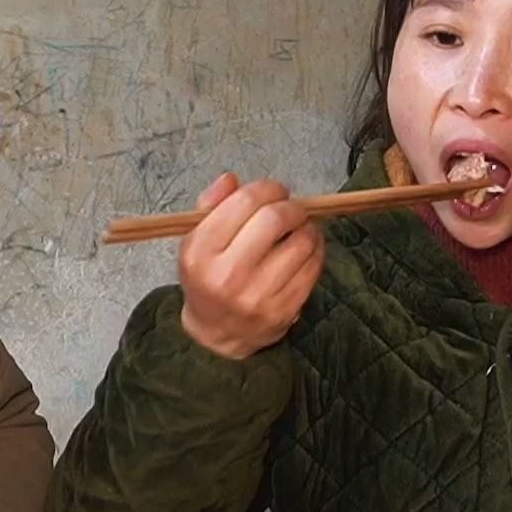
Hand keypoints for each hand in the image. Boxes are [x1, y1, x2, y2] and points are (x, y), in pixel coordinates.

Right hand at [177, 173, 326, 359]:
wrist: (216, 333)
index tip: (274, 191)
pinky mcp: (283, 310)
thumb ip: (210, 205)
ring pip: (302, 242)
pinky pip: (313, 267)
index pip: (244, 202)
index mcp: (201, 252)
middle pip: (274, 218)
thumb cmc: (208, 277)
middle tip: (291, 208)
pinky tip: (307, 247)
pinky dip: (316, 249)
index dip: (267, 188)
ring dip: (307, 227)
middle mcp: (227, 275)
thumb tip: (231, 179)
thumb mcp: (195, 240)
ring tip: (300, 227)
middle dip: (291, 206)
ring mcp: (257, 296)